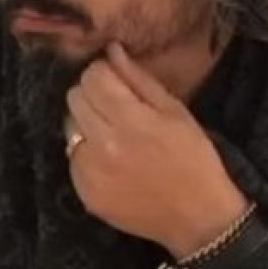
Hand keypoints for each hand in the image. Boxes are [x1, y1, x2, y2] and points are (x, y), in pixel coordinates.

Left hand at [65, 43, 247, 257]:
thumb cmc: (196, 159)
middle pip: (74, 98)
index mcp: (130, 121)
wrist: (198, 217)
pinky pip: (73, 158)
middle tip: (118, 108)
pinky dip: (89, 155)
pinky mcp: (84, 192)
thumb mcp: (177, 113)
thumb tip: (111, 51)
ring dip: (88, 125)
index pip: (92, 77)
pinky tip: (114, 164)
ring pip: (69, 128)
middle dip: (93, 95)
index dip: (104, 73)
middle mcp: (102, 145)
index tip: (119, 82)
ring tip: (116, 138)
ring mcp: (89, 172)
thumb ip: (140, 81)